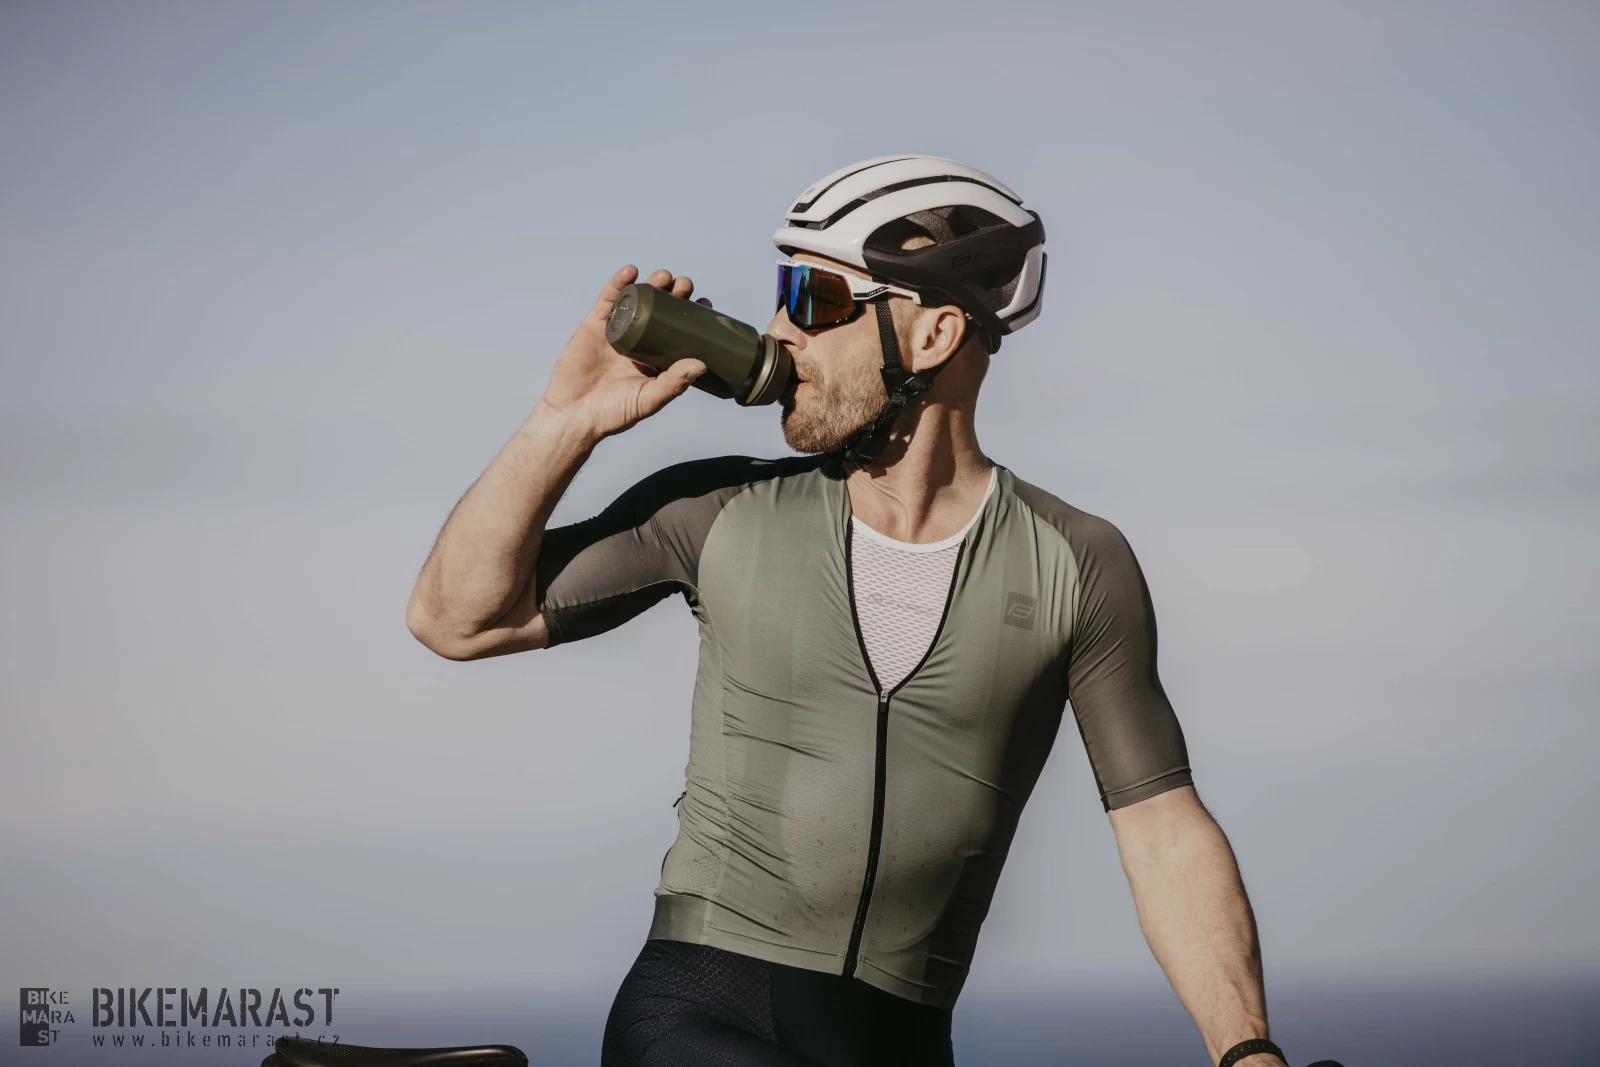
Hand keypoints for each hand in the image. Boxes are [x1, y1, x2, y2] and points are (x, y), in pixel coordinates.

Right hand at [537, 265, 709, 439]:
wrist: (574, 415)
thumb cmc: (614, 413)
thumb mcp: (649, 399)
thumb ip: (673, 383)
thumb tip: (701, 364)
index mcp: (655, 358)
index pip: (679, 331)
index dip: (692, 316)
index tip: (705, 303)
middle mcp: (638, 341)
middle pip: (660, 310)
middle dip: (675, 294)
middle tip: (685, 285)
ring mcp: (615, 331)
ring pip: (636, 301)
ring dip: (651, 285)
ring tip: (664, 276)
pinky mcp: (594, 326)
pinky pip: (607, 300)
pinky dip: (618, 283)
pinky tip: (631, 271)